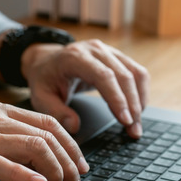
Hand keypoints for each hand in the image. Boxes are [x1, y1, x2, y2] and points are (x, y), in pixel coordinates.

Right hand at [0, 102, 88, 180]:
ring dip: (56, 173)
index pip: (48, 124)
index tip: (80, 167)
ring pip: (34, 148)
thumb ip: (7, 139)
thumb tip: (41, 159)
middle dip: (70, 164)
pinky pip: (4, 165)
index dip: (71, 146)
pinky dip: (27, 176)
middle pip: (48, 136)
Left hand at [21, 39, 149, 137]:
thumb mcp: (40, 96)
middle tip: (134, 130)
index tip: (124, 120)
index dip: (117, 98)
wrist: (46, 60)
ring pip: (135, 73)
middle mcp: (95, 50)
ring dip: (140, 100)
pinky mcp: (117, 57)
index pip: (104, 76)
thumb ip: (55, 112)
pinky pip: (137, 72)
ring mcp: (108, 51)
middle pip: (124, 75)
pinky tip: (137, 110)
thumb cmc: (44, 78)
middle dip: (132, 105)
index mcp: (75, 57)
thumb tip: (75, 126)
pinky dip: (141, 92)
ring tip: (136, 125)